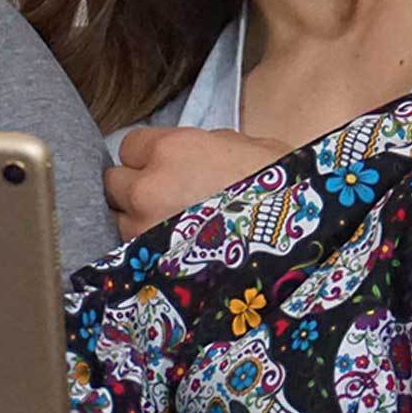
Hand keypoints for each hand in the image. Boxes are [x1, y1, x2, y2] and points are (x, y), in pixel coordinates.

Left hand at [104, 127, 285, 240]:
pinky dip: (146, 253)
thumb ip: (208, 145)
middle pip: (114, 184)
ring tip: (170, 232)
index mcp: (172, 149)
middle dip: (133, 190)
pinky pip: (134, 254)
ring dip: (137, 224)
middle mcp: (149, 187)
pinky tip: (172, 254)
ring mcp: (145, 230)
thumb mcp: (248, 148)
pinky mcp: (152, 267)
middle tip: (161, 200)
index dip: (146, 158)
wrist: (298, 242)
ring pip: (119, 222)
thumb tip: (197, 152)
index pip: (129, 146)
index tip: (160, 168)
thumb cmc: (284, 191)